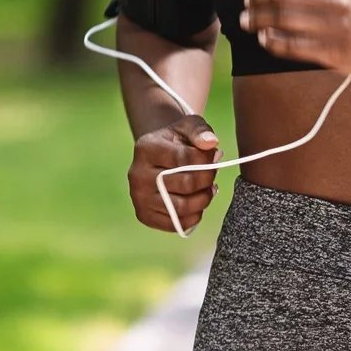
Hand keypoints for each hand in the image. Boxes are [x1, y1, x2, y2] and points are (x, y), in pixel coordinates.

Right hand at [129, 114, 219, 232]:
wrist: (159, 157)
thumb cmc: (178, 140)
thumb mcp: (189, 126)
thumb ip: (201, 131)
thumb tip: (211, 144)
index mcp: (146, 148)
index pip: (185, 158)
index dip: (207, 159)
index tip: (213, 156)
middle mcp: (137, 174)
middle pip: (186, 184)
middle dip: (208, 179)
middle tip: (212, 173)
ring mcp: (138, 197)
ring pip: (182, 207)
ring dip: (204, 199)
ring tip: (207, 188)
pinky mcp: (144, 215)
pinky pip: (176, 224)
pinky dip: (194, 215)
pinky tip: (197, 201)